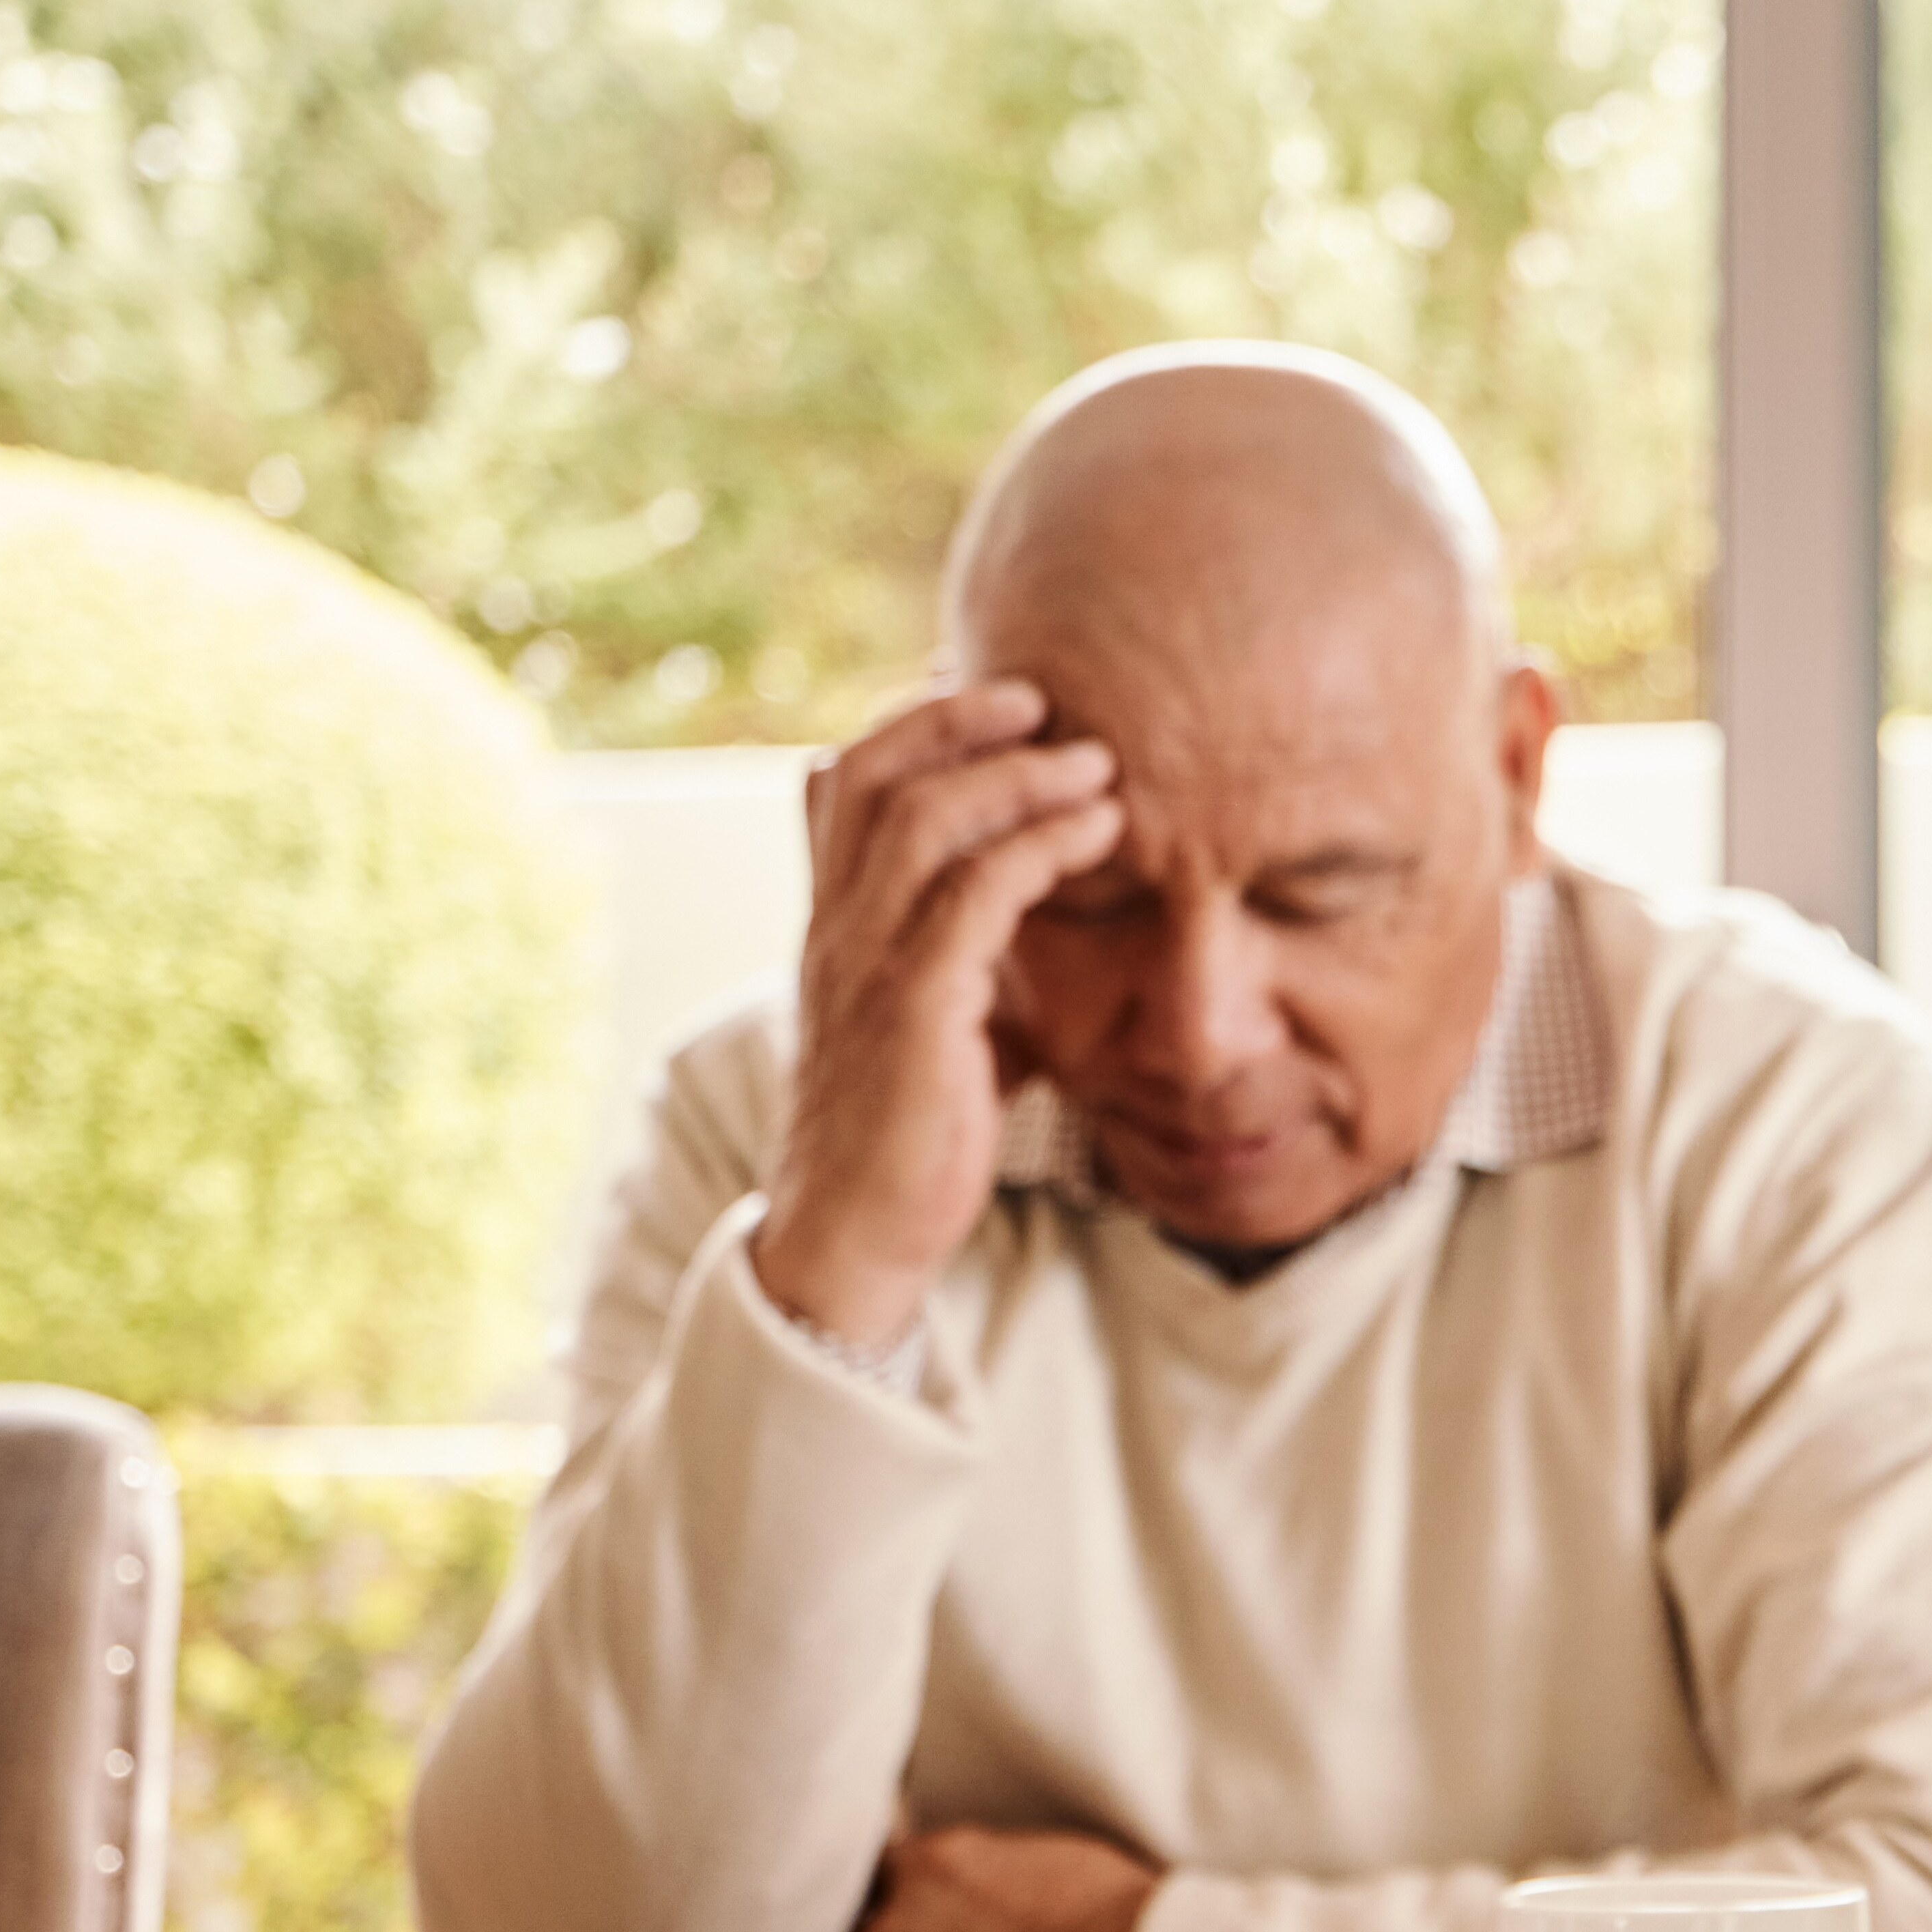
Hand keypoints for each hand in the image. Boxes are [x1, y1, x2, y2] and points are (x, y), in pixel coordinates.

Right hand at [748, 679, 1124, 1352]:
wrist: (861, 1236)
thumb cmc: (915, 1130)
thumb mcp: (941, 1017)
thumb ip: (969, 952)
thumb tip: (1034, 901)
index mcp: (833, 922)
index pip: (845, 782)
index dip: (910, 722)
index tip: (990, 695)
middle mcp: (836, 929)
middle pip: (877, 776)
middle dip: (960, 721)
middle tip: (1044, 696)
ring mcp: (865, 967)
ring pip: (924, 824)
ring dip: (1016, 776)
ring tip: (1095, 759)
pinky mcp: (913, 1012)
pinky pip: (974, 898)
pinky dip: (1039, 848)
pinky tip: (1097, 833)